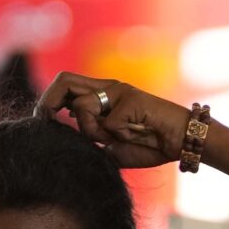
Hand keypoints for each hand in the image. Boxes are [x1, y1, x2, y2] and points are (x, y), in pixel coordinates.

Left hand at [35, 73, 190, 169]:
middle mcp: (108, 88)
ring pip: (83, 107)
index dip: (48, 102)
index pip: (65, 87)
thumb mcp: (113, 147)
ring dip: (93, 131)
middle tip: (47, 123)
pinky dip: (120, 138)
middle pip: (64, 81)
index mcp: (102, 96)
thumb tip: (66, 143)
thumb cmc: (152, 145)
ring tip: (117, 139)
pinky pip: (110, 124)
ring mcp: (120, 91)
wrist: (185, 142)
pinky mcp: (131, 99)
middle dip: (49, 103)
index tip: (43, 123)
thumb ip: (92, 140)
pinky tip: (138, 137)